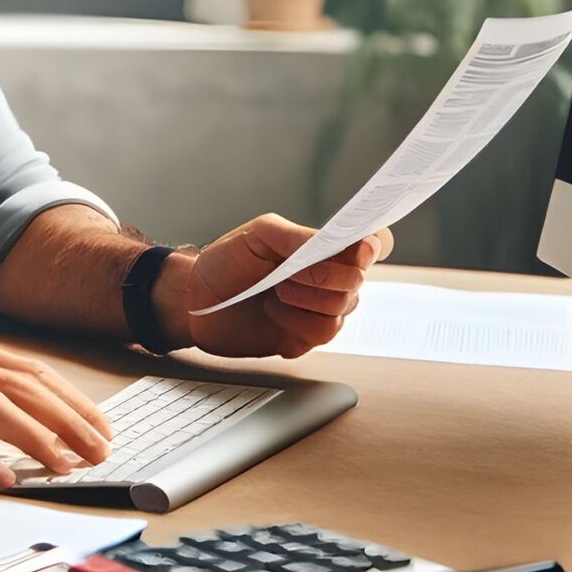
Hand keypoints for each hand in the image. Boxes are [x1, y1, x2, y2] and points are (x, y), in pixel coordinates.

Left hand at [159, 214, 392, 359]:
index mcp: (324, 247)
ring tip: (274, 293)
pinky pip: (323, 333)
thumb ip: (298, 237)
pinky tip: (274, 312)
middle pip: (358, 280)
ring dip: (305, 300)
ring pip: (343, 309)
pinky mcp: (307, 337)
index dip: (375, 245)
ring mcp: (320, 309)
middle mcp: (330, 278)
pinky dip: (296, 321)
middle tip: (286, 275)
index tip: (359, 250)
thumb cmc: (226, 262)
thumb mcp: (259, 234)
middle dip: (323, 277)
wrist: (196, 301)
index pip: (373, 242)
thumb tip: (333, 245)